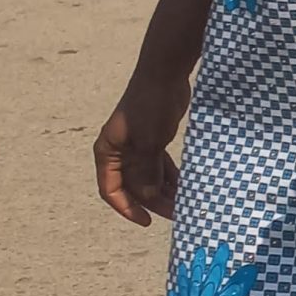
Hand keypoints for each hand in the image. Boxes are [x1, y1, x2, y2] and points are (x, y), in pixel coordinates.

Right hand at [95, 69, 190, 224]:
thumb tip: (146, 198)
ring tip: (186, 204)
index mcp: (107, 152)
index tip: (147, 221)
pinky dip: (171, 176)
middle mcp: (119, 151)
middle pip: (134, 185)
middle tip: (178, 214)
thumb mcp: (147, 142)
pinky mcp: (154, 138)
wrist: (166, 74)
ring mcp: (137, 144)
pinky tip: (187, 186)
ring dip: (165, 190)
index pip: (111, 190)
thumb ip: (145, 171)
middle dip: (154, 201)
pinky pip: (160, 164)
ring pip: (149, 176)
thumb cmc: (151, 105)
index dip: (128, 208)